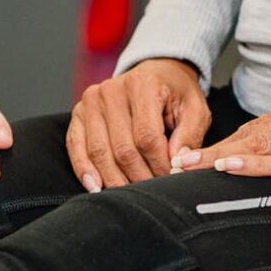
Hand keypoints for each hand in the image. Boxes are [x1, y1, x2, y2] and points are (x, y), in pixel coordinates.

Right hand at [67, 58, 208, 191]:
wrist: (155, 74)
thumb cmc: (175, 94)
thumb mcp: (194, 109)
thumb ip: (189, 136)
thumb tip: (180, 164)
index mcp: (143, 85)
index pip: (147, 137)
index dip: (159, 165)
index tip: (170, 180)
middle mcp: (111, 90)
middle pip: (122, 148)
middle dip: (139, 177)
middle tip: (153, 193)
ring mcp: (91, 101)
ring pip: (99, 152)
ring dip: (115, 180)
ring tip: (130, 197)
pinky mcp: (79, 112)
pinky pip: (76, 145)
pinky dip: (84, 169)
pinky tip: (95, 187)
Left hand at [180, 93, 270, 197]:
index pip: (262, 125)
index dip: (228, 141)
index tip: (200, 155)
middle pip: (252, 132)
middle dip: (213, 149)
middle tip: (178, 163)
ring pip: (262, 144)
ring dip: (222, 157)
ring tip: (190, 168)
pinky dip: (257, 164)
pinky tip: (233, 169)